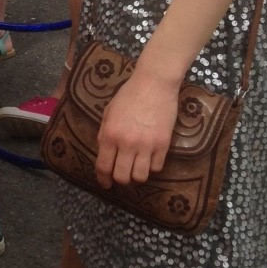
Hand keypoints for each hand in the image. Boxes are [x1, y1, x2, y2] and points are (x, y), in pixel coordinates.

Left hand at [94, 68, 179, 187]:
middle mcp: (127, 143)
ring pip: (141, 176)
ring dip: (137, 175)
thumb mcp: (109, 112)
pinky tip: (150, 159)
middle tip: (122, 176)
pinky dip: (152, 166)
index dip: (103, 179)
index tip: (105, 184)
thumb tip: (103, 152)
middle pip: (122, 177)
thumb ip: (104, 133)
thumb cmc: (128, 95)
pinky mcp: (163, 145)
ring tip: (136, 168)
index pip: (104, 166)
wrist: (154, 84)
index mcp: (110, 134)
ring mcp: (146, 145)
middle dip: (120, 180)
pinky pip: (157, 167)